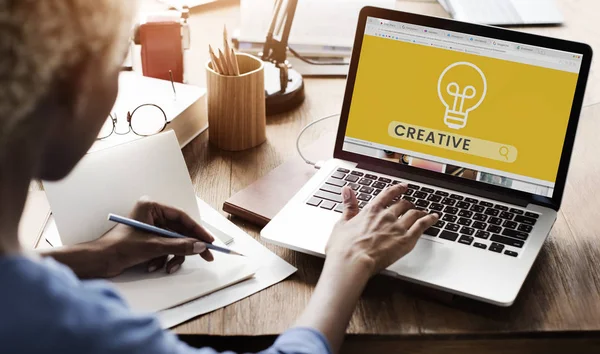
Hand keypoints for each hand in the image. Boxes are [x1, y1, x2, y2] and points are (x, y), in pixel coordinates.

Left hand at [92, 199, 214, 277]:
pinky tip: (153, 267)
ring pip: (174, 242)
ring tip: (167, 267)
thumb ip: (179, 245)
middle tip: (206, 256)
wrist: (98, 262)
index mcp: (151, 207)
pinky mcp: (147, 241)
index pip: (181, 217)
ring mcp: (150, 228)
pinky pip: (165, 249)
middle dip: (188, 247)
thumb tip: (200, 246)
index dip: (197, 230)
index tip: (209, 241)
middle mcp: (152, 215)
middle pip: (180, 231)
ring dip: (172, 256)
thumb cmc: (118, 247)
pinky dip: (163, 259)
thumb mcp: (153, 246)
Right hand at [325, 184, 437, 275]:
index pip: (388, 194)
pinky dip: (430, 220)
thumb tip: (347, 191)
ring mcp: (398, 227)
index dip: (397, 189)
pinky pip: (422, 225)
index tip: (403, 187)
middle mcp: (387, 215)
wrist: (352, 261)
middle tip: (411, 205)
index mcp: (372, 210)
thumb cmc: (344, 247)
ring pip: (414, 213)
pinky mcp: (406, 240)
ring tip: (424, 212)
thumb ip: (348, 205)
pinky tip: (434, 218)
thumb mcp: (342, 223)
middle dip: (408, 204)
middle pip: (403, 204)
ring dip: (420, 211)